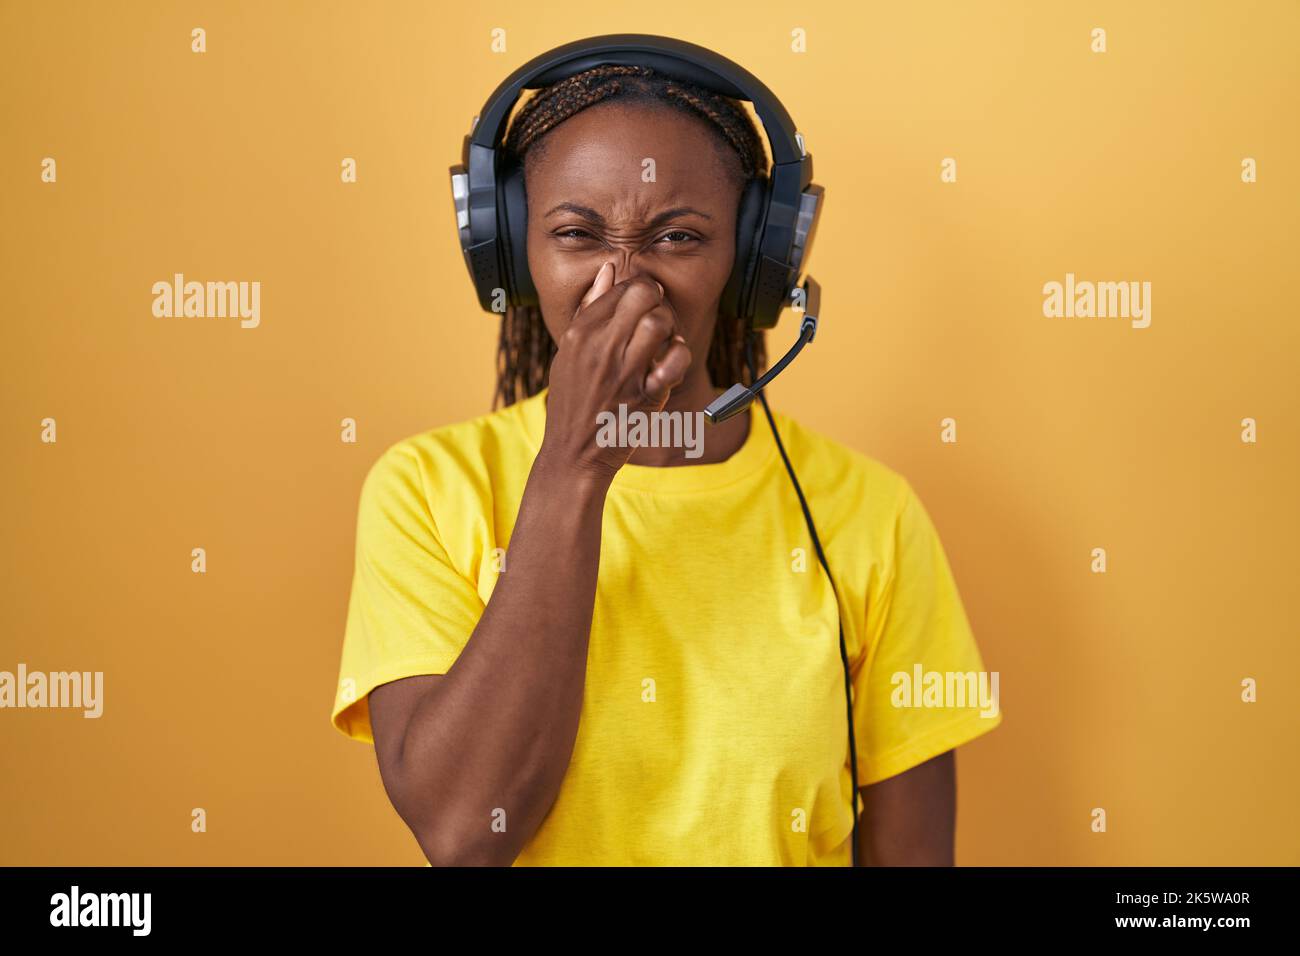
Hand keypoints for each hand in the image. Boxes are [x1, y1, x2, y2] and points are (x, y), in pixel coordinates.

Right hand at [538, 261, 691, 482]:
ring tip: (664, 341)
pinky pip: (676, 359)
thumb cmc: (573, 401)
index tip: (643, 308)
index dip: (640, 292)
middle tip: (657, 320)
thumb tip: (608, 271)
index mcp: (580, 332)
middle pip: (643, 295)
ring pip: (659, 322)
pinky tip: (671, 364)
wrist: (574, 453)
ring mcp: (624, 370)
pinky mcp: (646, 394)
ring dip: (670, 327)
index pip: (620, 287)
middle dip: (658, 302)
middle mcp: (600, 346)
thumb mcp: (568, 351)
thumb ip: (589, 310)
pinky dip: (680, 357)